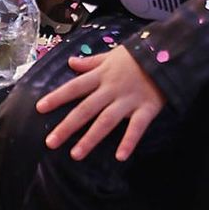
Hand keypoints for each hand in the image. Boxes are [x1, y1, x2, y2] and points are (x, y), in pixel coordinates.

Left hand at [36, 43, 164, 160]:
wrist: (168, 53)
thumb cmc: (137, 56)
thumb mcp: (111, 55)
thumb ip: (91, 62)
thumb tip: (70, 62)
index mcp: (101, 75)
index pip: (75, 87)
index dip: (57, 97)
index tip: (40, 108)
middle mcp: (111, 89)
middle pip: (86, 109)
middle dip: (68, 126)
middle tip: (50, 142)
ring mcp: (128, 100)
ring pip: (106, 121)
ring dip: (91, 138)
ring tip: (76, 155)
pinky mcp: (146, 109)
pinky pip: (136, 127)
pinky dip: (129, 141)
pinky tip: (120, 157)